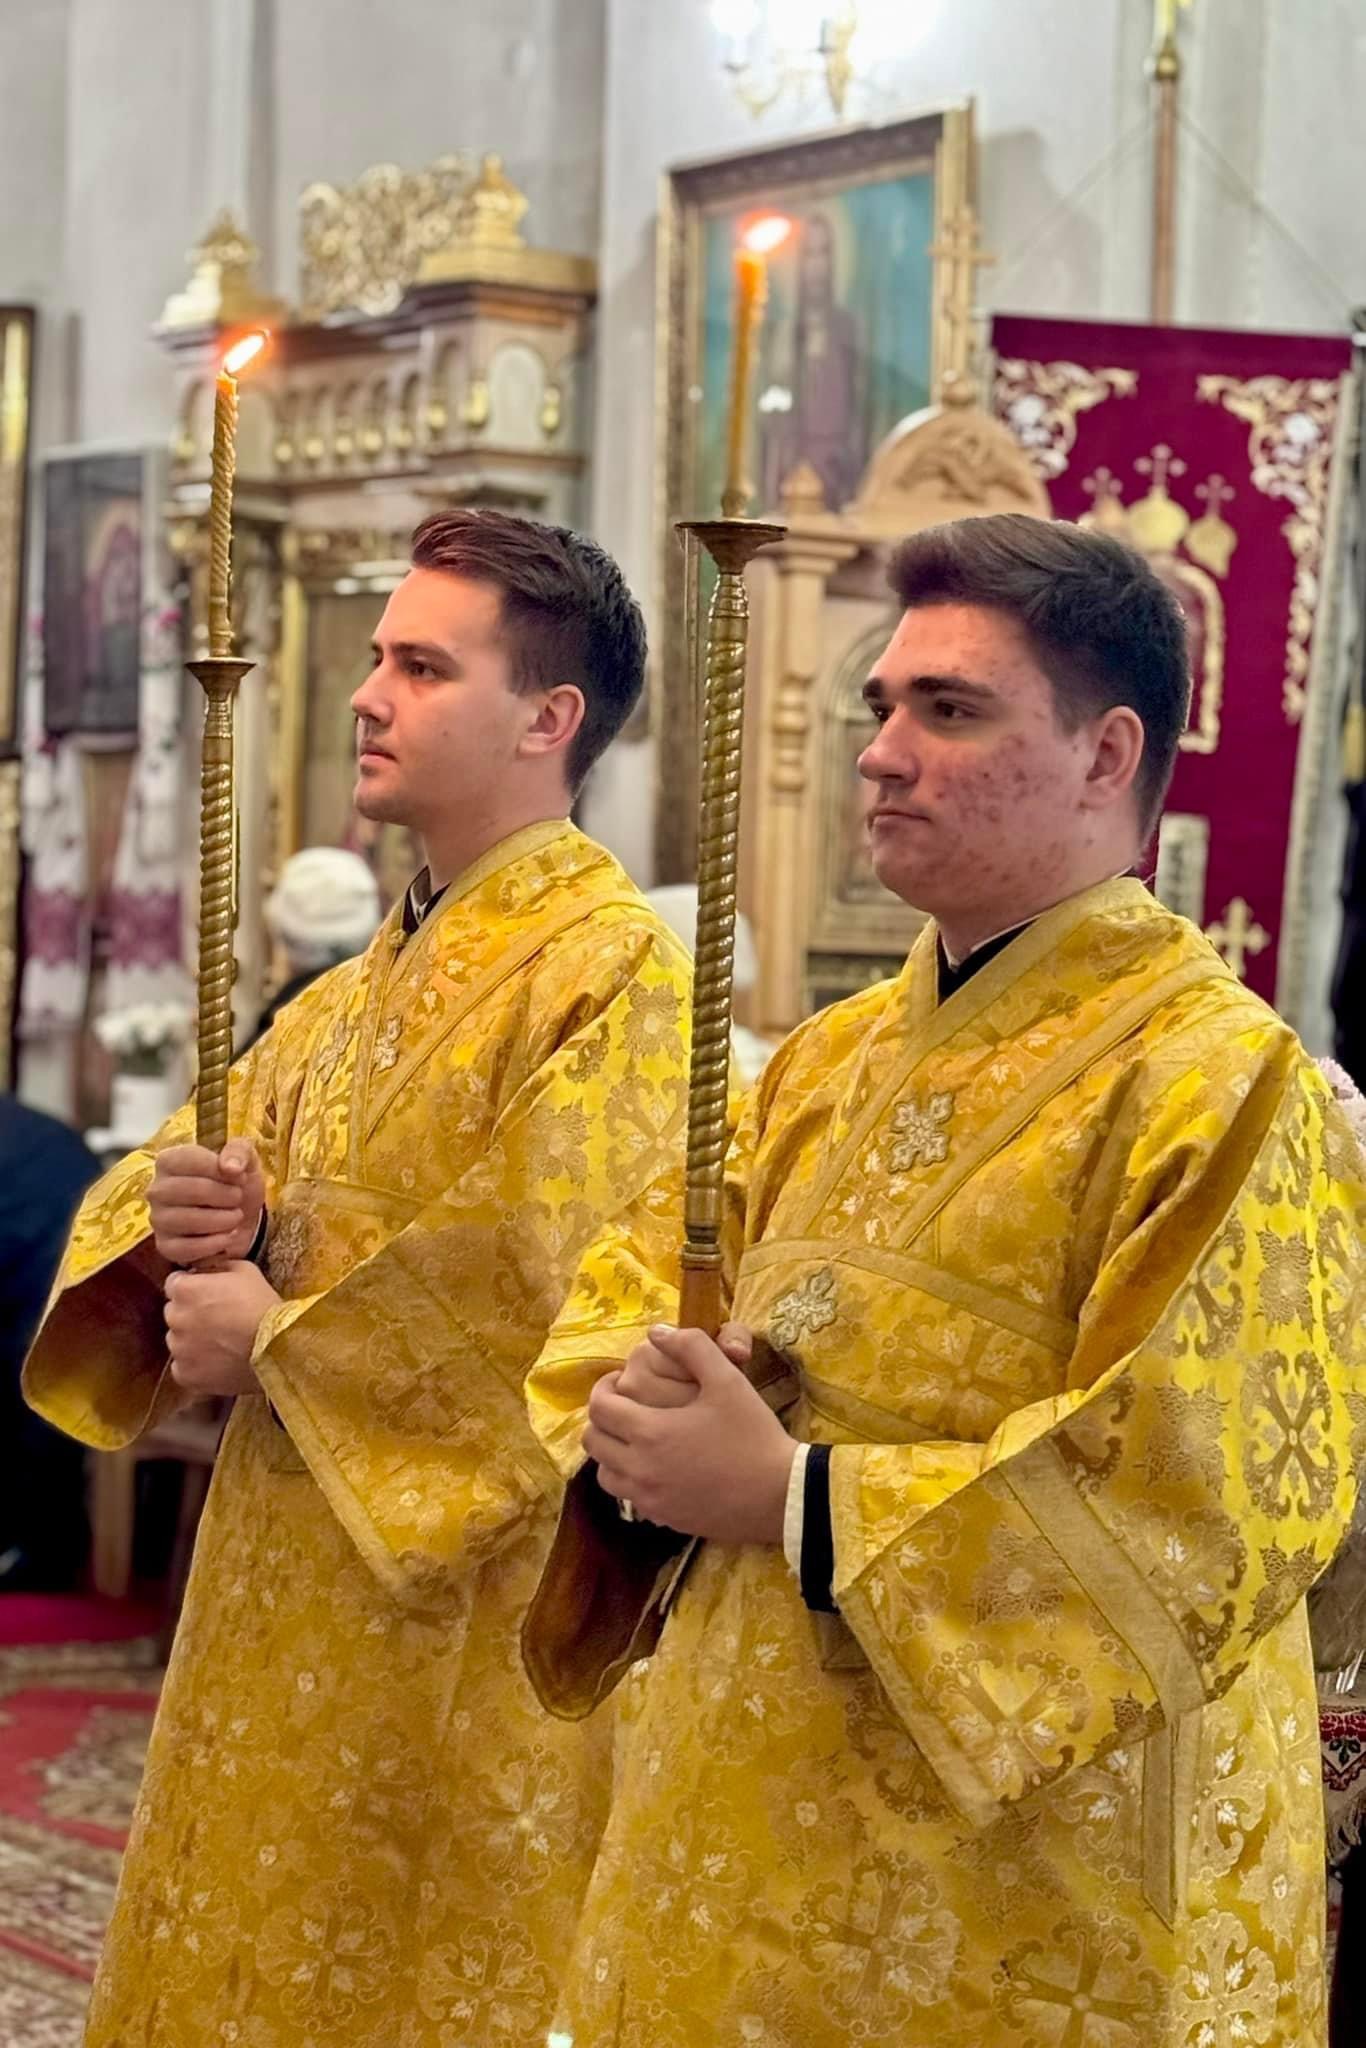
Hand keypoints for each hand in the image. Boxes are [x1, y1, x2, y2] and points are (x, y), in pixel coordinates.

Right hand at [148, 1141, 265, 1265]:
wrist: (244, 1219)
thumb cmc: (237, 1184)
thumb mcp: (246, 1159)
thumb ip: (240, 1151)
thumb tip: (230, 1167)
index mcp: (170, 1161)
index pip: (189, 1160)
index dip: (220, 1170)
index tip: (240, 1177)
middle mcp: (157, 1189)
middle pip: (188, 1190)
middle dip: (223, 1196)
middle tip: (238, 1199)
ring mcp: (158, 1219)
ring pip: (187, 1220)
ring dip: (221, 1220)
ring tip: (235, 1217)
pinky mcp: (165, 1246)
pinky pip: (185, 1248)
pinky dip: (213, 1244)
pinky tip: (227, 1237)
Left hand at [163, 1261, 280, 1394]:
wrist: (277, 1348)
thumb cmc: (263, 1305)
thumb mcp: (245, 1270)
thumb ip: (218, 1266)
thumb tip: (206, 1269)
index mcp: (185, 1289)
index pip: (174, 1284)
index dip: (192, 1287)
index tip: (207, 1293)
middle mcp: (175, 1318)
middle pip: (175, 1312)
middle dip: (190, 1313)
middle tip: (218, 1319)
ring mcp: (178, 1349)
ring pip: (178, 1341)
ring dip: (192, 1340)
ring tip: (221, 1344)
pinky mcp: (186, 1374)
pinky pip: (183, 1367)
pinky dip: (196, 1366)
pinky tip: (218, 1362)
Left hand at [586, 1323, 794, 1544]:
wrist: (778, 1494)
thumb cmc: (752, 1434)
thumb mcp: (728, 1379)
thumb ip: (692, 1346)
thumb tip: (656, 1332)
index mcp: (650, 1432)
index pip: (598, 1408)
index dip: (602, 1387)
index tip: (619, 1380)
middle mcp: (640, 1469)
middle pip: (593, 1441)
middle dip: (602, 1418)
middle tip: (625, 1405)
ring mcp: (649, 1498)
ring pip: (605, 1474)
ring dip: (611, 1451)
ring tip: (636, 1437)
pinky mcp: (663, 1518)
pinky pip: (628, 1497)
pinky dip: (630, 1479)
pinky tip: (657, 1466)